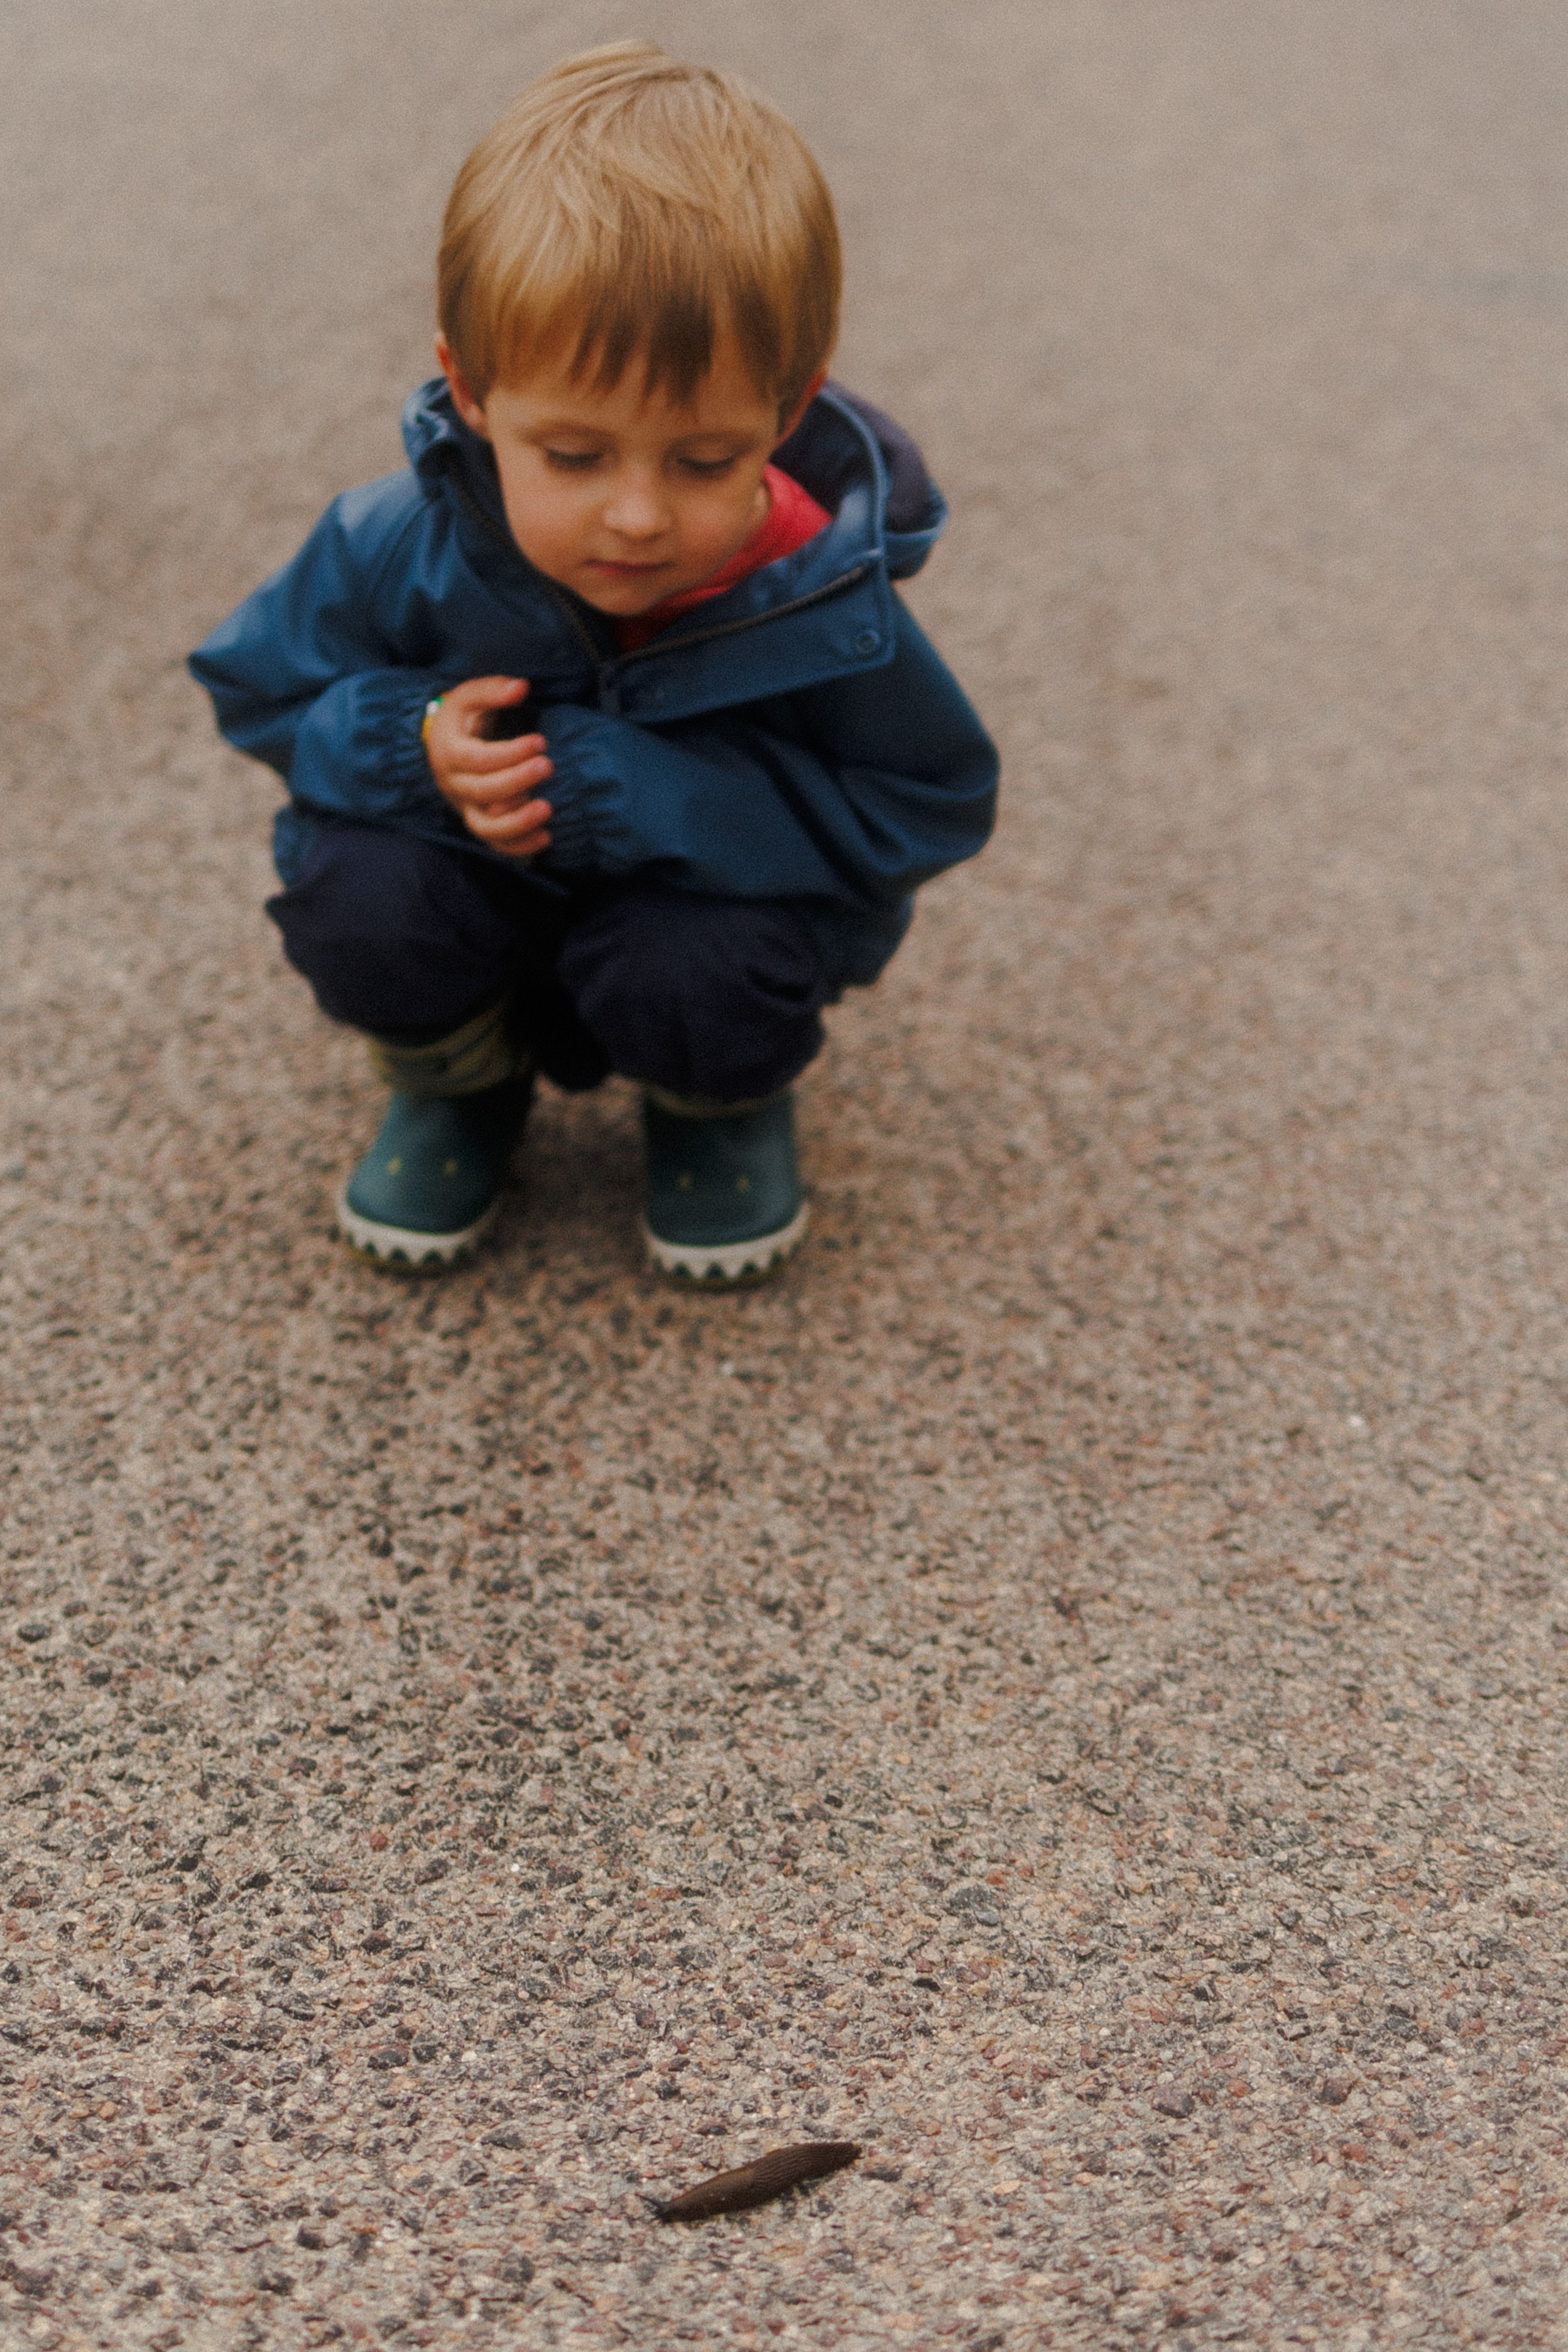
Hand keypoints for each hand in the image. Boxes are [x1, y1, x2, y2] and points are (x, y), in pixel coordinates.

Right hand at [423, 676, 552, 858]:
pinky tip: (546, 838)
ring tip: (548, 809)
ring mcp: (466, 808)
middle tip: (547, 766)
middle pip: (483, 792)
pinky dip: (519, 848)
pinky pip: (496, 844)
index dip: (509, 753)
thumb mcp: (468, 697)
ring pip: (486, 827)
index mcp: (449, 753)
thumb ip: (492, 690)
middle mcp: (455, 785)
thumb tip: (521, 687)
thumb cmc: (461, 720)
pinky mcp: (479, 823)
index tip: (540, 741)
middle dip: (517, 781)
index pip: (477, 759)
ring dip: (517, 822)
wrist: (443, 747)